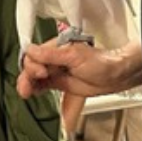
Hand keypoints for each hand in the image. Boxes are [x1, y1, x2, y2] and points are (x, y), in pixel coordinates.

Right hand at [16, 39, 141, 99]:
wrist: (115, 77)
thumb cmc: (101, 63)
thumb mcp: (74, 56)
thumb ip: (50, 55)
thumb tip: (31, 50)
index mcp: (55, 47)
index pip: (34, 55)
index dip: (33, 65)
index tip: (42, 73)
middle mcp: (53, 58)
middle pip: (31, 67)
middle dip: (27, 77)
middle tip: (29, 88)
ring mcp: (55, 71)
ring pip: (33, 77)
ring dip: (27, 84)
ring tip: (26, 93)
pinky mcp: (58, 82)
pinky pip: (41, 85)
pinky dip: (34, 89)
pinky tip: (32, 93)